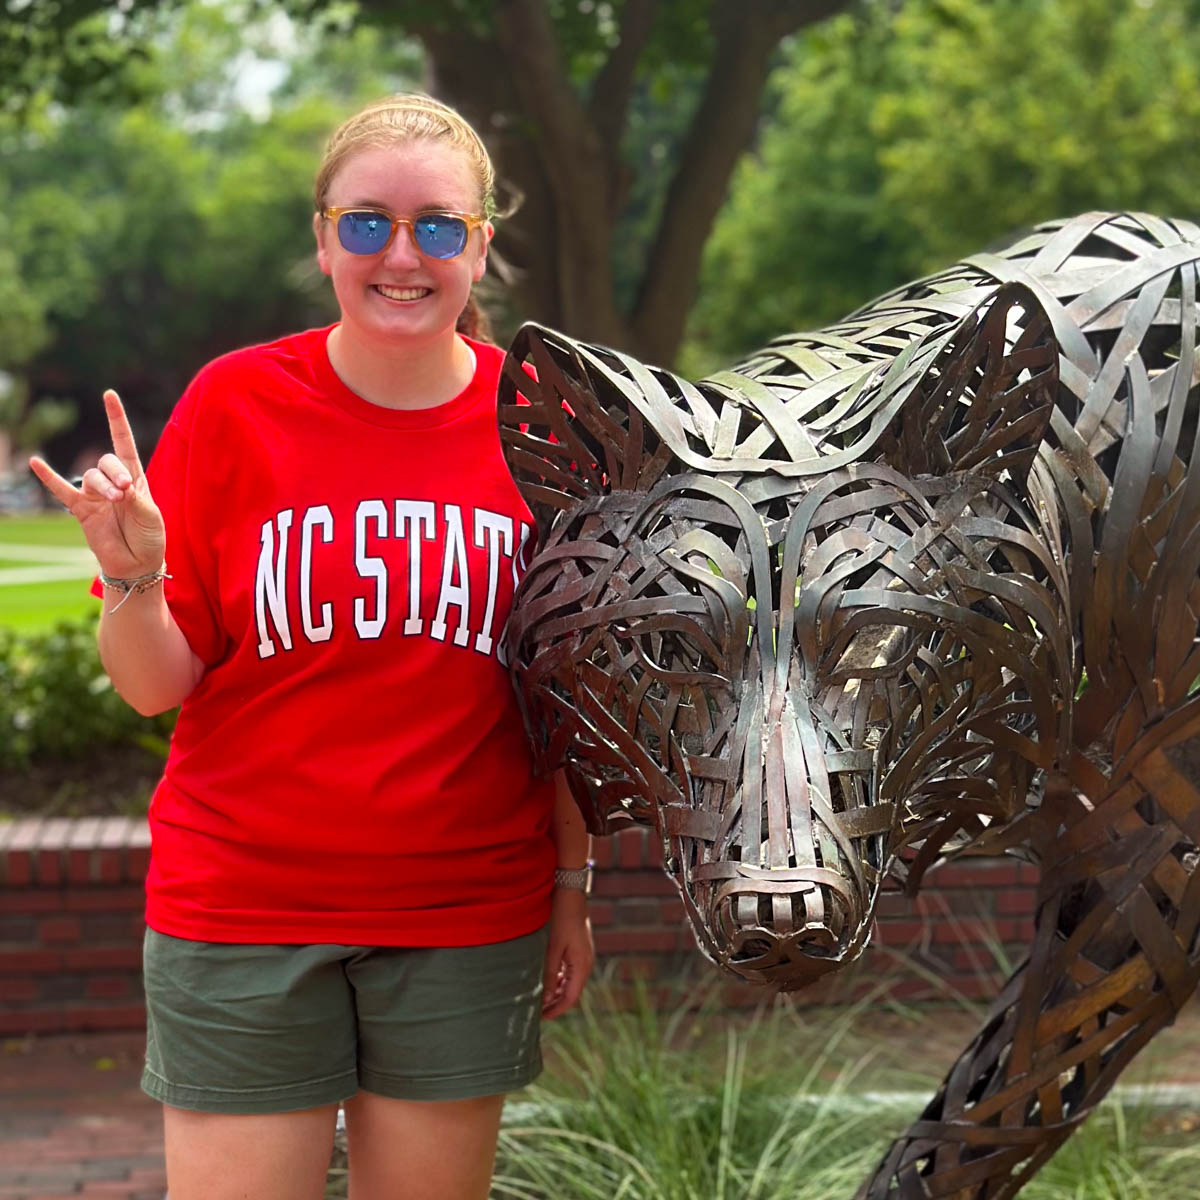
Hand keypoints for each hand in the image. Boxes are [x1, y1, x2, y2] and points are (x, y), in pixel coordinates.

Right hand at [29, 390, 164, 578]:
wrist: (138, 563)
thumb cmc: (150, 537)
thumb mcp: (151, 516)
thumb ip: (136, 499)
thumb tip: (119, 487)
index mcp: (135, 478)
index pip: (124, 443)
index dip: (116, 419)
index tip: (109, 395)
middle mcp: (113, 482)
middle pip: (107, 460)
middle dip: (116, 473)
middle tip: (125, 493)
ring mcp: (95, 494)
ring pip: (91, 476)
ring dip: (103, 485)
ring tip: (116, 501)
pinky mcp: (81, 509)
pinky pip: (61, 490)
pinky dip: (49, 477)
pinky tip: (35, 462)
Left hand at [542, 886, 593, 1018]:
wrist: (570, 893)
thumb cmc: (561, 919)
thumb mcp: (552, 947)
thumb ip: (548, 973)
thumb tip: (543, 998)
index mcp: (582, 966)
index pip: (570, 998)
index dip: (555, 1010)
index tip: (539, 1018)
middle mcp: (585, 964)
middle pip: (570, 992)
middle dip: (553, 1003)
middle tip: (534, 1011)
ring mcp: (582, 956)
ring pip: (568, 982)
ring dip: (554, 991)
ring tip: (536, 997)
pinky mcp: (577, 949)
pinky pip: (567, 971)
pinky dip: (556, 978)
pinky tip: (543, 979)